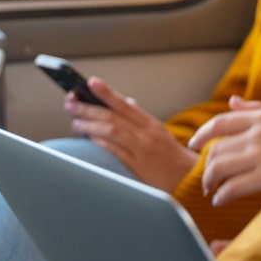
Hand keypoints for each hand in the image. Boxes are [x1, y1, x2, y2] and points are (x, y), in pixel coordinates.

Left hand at [66, 77, 197, 192]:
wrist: (189, 179)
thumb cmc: (173, 156)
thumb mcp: (160, 132)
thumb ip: (141, 118)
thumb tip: (127, 101)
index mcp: (151, 124)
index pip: (125, 104)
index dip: (107, 92)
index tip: (90, 82)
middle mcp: (147, 134)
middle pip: (114, 116)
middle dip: (89, 108)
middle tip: (71, 102)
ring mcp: (142, 150)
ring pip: (113, 131)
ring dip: (91, 125)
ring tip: (75, 122)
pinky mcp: (139, 167)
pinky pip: (116, 152)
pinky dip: (102, 143)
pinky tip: (90, 139)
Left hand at [189, 98, 260, 204]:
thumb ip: (256, 108)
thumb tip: (232, 101)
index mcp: (260, 117)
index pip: (218, 124)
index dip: (201, 136)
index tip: (193, 145)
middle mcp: (256, 134)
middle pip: (216, 150)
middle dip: (206, 167)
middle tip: (207, 178)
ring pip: (220, 169)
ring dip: (210, 182)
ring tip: (212, 192)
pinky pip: (235, 187)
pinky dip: (222, 196)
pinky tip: (221, 201)